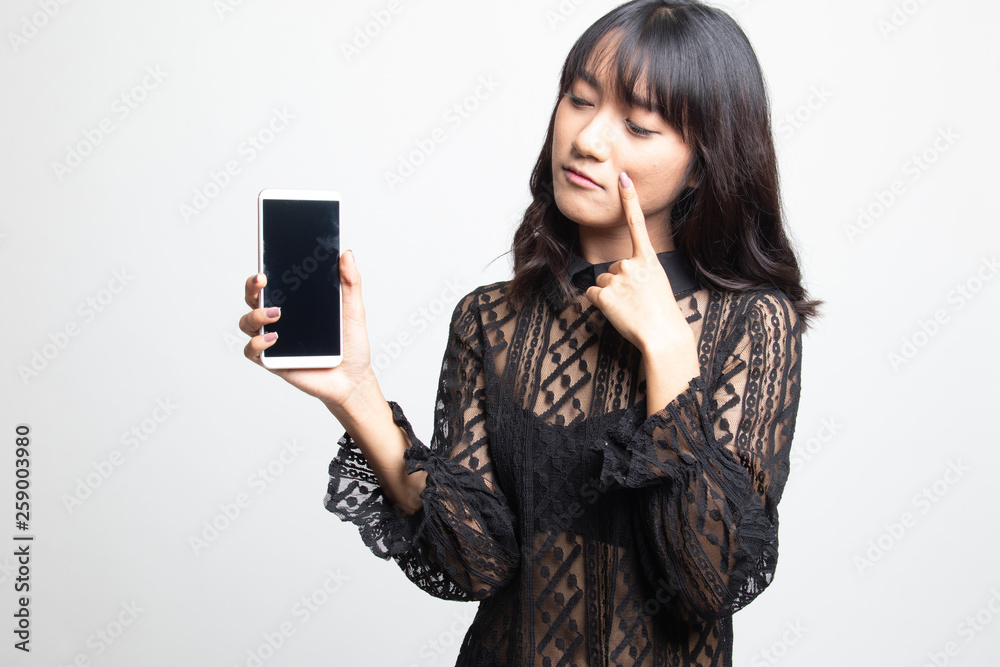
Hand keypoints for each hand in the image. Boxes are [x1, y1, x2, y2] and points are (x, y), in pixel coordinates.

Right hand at [238, 250, 376, 408]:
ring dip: (256, 315)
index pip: (273, 282)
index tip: (267, 264)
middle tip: (263, 280)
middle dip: (252, 287)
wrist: (353, 378)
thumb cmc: (351, 345)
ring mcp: (273, 340)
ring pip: (248, 322)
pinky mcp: (272, 361)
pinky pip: (252, 351)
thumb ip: (350, 282)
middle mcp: (280, 319)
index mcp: (296, 303)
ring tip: (276, 314)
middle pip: (253, 298)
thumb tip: (347, 253)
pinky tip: (274, 338)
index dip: (264, 271)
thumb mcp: (354, 310)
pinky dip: (257, 343)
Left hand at [584, 172, 693, 352]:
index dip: (630, 199)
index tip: (623, 178)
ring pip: (603, 281)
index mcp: (649, 259)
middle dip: (619, 283)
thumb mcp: (656, 283)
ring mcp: (617, 278)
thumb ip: (638, 272)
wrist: (663, 335)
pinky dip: (600, 304)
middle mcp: (631, 263)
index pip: (637, 223)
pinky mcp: (604, 294)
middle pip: (612, 267)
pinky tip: (617, 312)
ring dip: (611, 295)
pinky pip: (592, 294)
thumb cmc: (662, 314)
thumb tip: (614, 275)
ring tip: (630, 308)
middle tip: (636, 300)